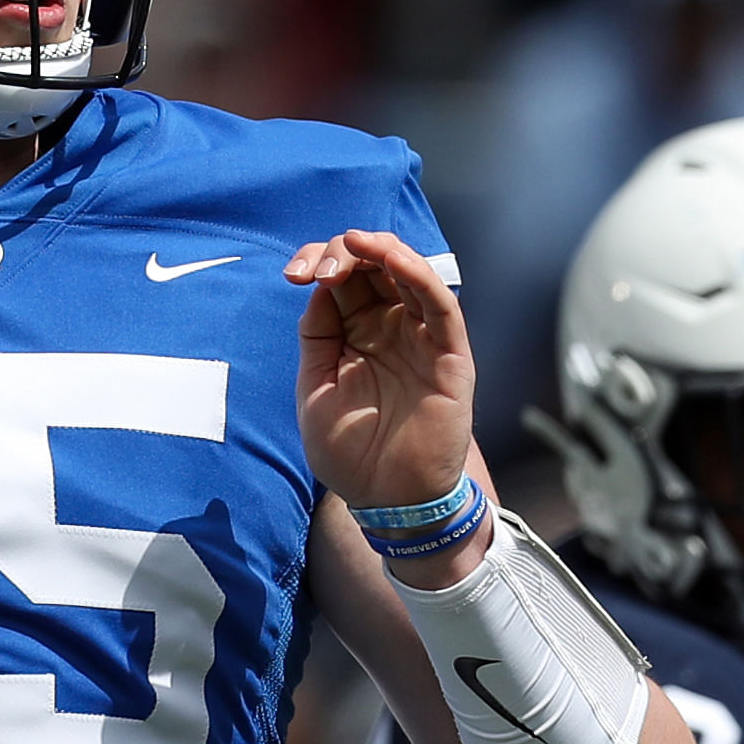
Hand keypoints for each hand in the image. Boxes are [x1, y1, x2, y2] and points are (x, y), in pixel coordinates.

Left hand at [289, 227, 475, 519]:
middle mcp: (389, 328)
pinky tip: (393, 258)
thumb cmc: (349, 452)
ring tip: (354, 243)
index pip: (342, 278)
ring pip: (409, 273)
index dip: (319, 262)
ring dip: (381, 249)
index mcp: (355, 333)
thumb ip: (317, 337)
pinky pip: (440, 304)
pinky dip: (419, 274)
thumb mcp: (314, 389)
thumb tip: (318, 286)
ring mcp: (421, 338)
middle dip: (344, 252)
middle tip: (319, 266)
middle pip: (373, 266)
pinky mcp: (450, 354)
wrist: (386, 500)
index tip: (294, 274)